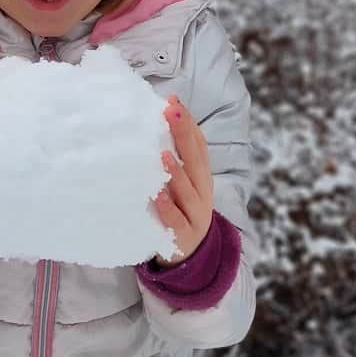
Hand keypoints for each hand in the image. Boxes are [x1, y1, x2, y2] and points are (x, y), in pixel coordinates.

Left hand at [152, 97, 213, 262]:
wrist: (191, 255)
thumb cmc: (178, 211)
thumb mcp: (179, 184)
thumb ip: (171, 159)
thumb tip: (152, 124)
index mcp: (201, 176)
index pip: (198, 144)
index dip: (187, 122)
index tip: (171, 101)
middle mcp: (202, 191)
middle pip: (196, 160)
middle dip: (183, 135)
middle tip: (170, 112)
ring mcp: (195, 214)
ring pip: (189, 191)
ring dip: (176, 172)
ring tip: (163, 154)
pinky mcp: (183, 235)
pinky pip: (176, 221)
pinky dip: (167, 208)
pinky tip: (157, 196)